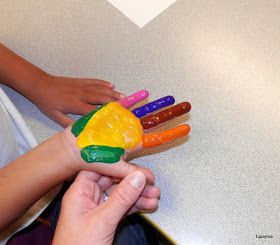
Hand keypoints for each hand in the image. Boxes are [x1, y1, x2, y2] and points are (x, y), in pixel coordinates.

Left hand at [32, 74, 123, 126]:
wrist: (39, 85)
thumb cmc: (47, 102)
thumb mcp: (55, 116)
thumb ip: (68, 124)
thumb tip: (81, 131)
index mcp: (75, 105)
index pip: (94, 110)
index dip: (106, 114)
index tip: (116, 118)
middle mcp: (81, 94)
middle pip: (101, 98)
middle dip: (115, 103)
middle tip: (126, 107)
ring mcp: (82, 86)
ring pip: (100, 89)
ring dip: (113, 93)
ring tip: (124, 97)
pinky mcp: (81, 81)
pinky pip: (95, 81)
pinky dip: (104, 83)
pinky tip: (112, 85)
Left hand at [53, 170, 159, 244]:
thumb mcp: (102, 221)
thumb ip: (121, 198)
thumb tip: (137, 178)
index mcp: (79, 192)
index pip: (99, 168)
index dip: (117, 164)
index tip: (135, 164)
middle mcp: (88, 197)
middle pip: (114, 181)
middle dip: (134, 182)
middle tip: (150, 181)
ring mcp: (98, 209)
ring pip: (121, 195)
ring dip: (139, 194)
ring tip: (155, 195)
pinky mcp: (106, 219)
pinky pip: (123, 207)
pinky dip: (136, 206)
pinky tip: (148, 204)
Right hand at [70, 90, 190, 163]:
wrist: (74, 148)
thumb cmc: (92, 159)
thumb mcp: (113, 168)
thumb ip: (131, 172)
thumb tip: (151, 179)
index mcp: (133, 143)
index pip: (158, 138)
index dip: (172, 133)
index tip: (186, 129)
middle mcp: (131, 130)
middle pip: (155, 121)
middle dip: (171, 114)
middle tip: (186, 107)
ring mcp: (123, 120)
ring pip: (144, 110)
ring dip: (157, 104)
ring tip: (171, 98)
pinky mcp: (112, 112)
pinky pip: (125, 103)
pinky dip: (135, 98)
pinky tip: (145, 93)